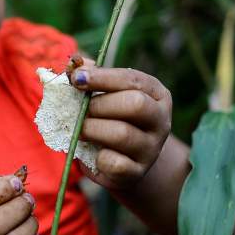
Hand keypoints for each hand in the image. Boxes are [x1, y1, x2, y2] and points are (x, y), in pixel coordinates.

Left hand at [71, 60, 172, 190]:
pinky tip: (94, 153)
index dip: (102, 77)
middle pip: (135, 104)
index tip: (76, 78)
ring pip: (122, 134)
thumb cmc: (111, 119)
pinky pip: (115, 162)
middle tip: (82, 110)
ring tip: (81, 130)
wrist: (123, 162)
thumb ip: (90, 77)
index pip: (133, 80)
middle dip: (100, 105)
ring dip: (92, 129)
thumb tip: (73, 62)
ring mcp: (152, 148)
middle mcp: (161, 120)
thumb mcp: (104, 95)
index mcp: (156, 94)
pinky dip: (97, 157)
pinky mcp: (137, 172)